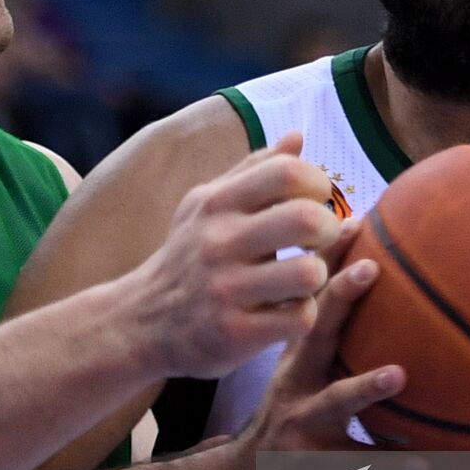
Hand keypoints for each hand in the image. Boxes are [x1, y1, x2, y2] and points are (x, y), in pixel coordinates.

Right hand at [132, 133, 343, 378]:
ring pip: (308, 273)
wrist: (141, 321)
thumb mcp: (208, 205)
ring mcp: (226, 289)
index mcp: (217, 203)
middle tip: (320, 241)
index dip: (316, 183)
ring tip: (304, 278)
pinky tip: (287, 310)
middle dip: (329, 228)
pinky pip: (298, 318)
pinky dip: (303, 314)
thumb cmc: (189, 256)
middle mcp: (218, 241)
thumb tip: (297, 137)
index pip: (286, 172)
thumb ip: (254, 171)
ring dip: (318, 277)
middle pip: (305, 219)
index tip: (314, 201)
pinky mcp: (234, 333)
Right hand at [237, 241, 405, 454]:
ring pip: (338, 401)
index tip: (355, 221)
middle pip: (317, 332)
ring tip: (398, 372)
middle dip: (340, 296)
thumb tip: (372, 272)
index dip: (331, 258)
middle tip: (369, 267)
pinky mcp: (322, 466)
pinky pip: (362, 464)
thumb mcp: (300, 370)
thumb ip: (330, 332)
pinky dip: (394, 464)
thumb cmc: (290, 414)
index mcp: (298, 354)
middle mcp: (299, 381)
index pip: (311, 297)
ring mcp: (307, 423)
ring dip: (366, 385)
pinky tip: (429, 463)